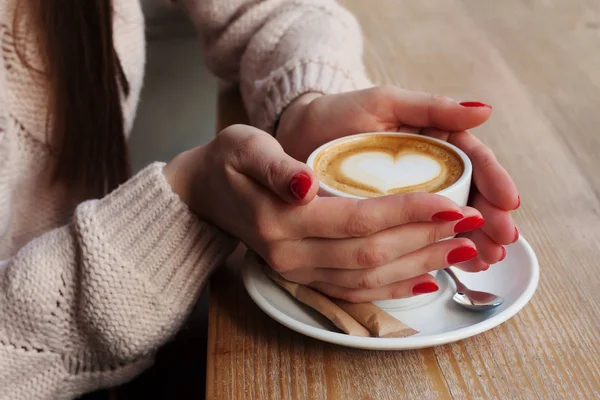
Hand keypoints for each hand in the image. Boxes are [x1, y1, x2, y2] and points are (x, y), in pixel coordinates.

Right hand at [164, 124, 484, 301]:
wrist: (205, 195)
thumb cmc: (230, 163)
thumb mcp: (245, 147)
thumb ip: (274, 167)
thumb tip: (304, 183)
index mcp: (281, 221)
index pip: (357, 220)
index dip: (408, 212)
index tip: (450, 201)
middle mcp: (291, 255)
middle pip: (371, 254)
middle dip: (425, 239)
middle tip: (470, 224)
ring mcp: (299, 272)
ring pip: (369, 278)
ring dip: (418, 265)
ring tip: (461, 249)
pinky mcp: (305, 278)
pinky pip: (355, 290)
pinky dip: (394, 287)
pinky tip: (426, 279)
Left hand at [277, 87, 518, 269]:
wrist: (297, 134)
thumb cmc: (340, 112)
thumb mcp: (385, 103)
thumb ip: (431, 107)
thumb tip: (484, 110)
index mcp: (431, 141)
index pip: (472, 161)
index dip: (492, 181)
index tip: (507, 202)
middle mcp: (423, 170)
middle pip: (466, 195)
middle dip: (487, 219)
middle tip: (503, 241)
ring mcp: (404, 197)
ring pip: (445, 221)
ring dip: (469, 240)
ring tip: (486, 259)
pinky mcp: (383, 220)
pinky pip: (413, 237)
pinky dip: (434, 250)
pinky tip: (451, 266)